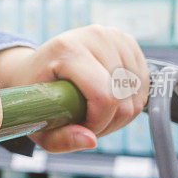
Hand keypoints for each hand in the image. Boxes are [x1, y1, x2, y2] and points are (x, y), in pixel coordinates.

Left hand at [0, 25, 148, 152]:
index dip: (98, 123)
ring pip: (138, 94)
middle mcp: (94, 36)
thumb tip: (92, 142)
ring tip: (94, 112)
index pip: (104, 96)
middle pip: (124, 99)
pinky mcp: (127, 40)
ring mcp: (113, 35)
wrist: (33, 68)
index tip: (81, 128)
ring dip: (120, 114)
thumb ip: (61, 139)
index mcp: (67, 50)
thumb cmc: (34, 97)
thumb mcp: (37, 124)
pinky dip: (130, 101)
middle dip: (109, 122)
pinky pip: (143, 84)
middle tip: (86, 123)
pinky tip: (108, 99)